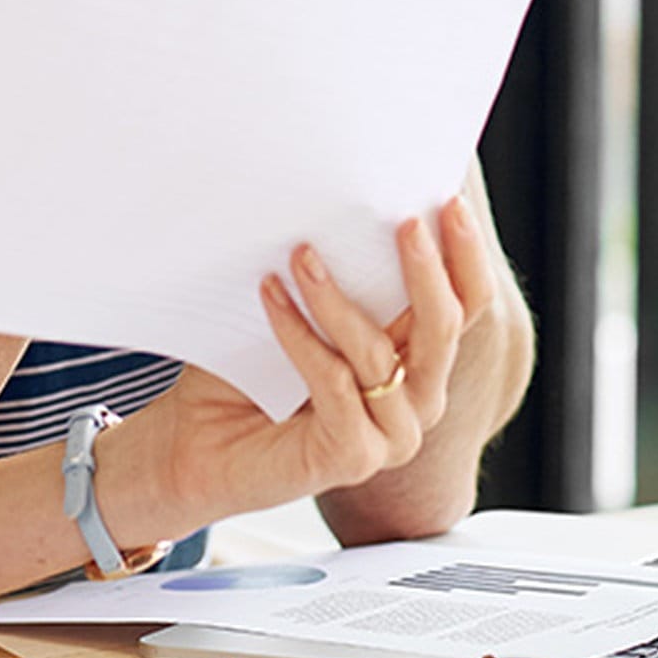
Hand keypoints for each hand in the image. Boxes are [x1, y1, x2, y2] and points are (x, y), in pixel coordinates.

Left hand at [96, 198, 499, 539]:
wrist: (194, 444)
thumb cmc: (243, 377)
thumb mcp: (296, 315)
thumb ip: (331, 279)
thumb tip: (334, 207)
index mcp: (412, 363)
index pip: (462, 306)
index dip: (463, 256)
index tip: (446, 202)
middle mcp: (415, 402)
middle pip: (444, 328)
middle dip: (425, 269)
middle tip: (403, 222)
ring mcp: (390, 435)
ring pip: (377, 351)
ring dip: (333, 296)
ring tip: (299, 254)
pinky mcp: (354, 456)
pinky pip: (332, 380)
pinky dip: (297, 333)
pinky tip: (269, 295)